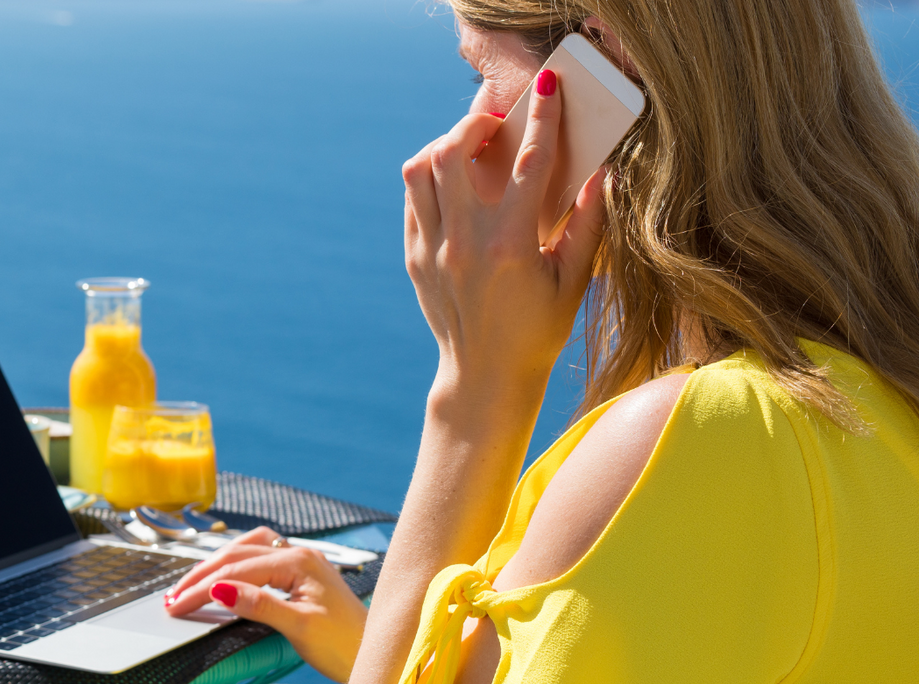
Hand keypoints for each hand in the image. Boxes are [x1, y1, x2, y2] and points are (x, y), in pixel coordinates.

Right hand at [164, 527, 367, 682]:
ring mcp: (302, 561)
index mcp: (299, 561)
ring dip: (218, 562)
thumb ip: (259, 605)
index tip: (177, 605)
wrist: (376, 652)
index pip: (237, 570)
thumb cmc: (346, 644)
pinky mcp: (302, 574)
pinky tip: (228, 574)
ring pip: (248, 548)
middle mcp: (300, 554)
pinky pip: (261, 557)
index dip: (202, 587)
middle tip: (174, 596)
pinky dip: (237, 564)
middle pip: (238, 553)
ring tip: (193, 582)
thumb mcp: (299, 626)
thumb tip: (221, 589)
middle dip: (202, 574)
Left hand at [402, 69, 607, 394]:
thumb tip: (602, 173)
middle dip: (476, 123)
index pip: (528, 162)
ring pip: (420, 170)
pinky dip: (431, 178)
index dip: (542, 117)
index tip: (548, 86)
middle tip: (498, 124)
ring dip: (445, 146)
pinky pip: (413, 198)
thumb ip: (588, 223)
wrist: (485, 375)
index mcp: (511, 244)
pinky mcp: (414, 257)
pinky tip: (455, 182)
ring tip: (472, 148)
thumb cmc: (539, 329)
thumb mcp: (574, 280)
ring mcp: (432, 249)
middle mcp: (464, 241)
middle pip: (452, 152)